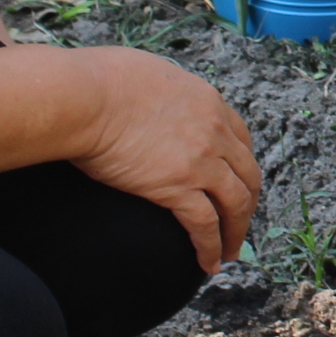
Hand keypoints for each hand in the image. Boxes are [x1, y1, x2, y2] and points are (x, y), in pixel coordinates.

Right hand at [68, 50, 260, 272]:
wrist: (87, 96)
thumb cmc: (100, 80)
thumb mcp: (148, 73)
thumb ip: (161, 92)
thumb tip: (145, 97)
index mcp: (208, 101)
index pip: (241, 138)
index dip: (243, 164)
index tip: (239, 181)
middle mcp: (214, 131)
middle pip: (248, 174)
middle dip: (248, 202)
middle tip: (240, 221)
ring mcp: (201, 160)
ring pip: (236, 203)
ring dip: (237, 231)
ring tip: (230, 252)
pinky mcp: (179, 187)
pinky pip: (206, 225)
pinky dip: (211, 247)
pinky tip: (208, 263)